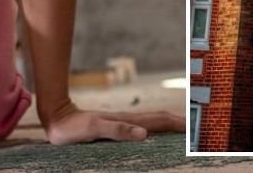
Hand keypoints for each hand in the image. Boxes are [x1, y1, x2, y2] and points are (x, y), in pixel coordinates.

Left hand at [42, 100, 186, 144]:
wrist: (56, 117)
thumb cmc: (73, 127)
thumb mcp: (95, 129)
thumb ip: (118, 130)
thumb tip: (144, 133)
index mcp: (127, 120)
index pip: (159, 120)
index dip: (177, 124)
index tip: (194, 129)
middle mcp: (127, 120)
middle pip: (159, 120)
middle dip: (179, 124)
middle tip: (196, 131)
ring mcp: (121, 123)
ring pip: (151, 123)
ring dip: (168, 127)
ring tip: (182, 132)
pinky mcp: (114, 127)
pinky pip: (140, 129)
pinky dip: (153, 131)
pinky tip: (153, 136)